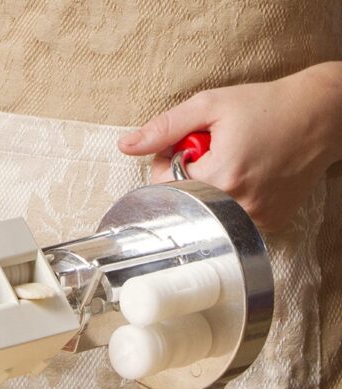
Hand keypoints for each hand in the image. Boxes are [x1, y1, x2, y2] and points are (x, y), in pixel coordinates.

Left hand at [118, 63, 341, 231]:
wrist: (320, 116)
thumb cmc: (266, 106)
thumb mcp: (210, 106)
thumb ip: (164, 128)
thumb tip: (126, 146)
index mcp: (220, 178)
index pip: (165, 186)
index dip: (170, 163)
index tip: (189, 146)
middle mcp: (238, 206)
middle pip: (186, 200)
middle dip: (190, 176)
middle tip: (215, 152)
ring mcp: (256, 219)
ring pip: (209, 211)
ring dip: (211, 189)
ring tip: (236, 162)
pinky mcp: (269, 225)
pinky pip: (232, 219)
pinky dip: (231, 201)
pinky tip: (249, 178)